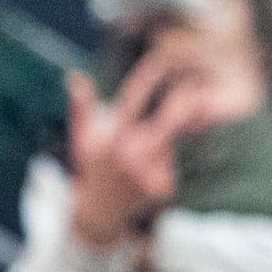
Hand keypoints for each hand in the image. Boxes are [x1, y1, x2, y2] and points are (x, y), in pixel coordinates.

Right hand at [62, 65, 180, 247]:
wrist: (98, 214)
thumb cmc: (92, 170)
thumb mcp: (82, 140)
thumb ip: (81, 108)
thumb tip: (75, 77)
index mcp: (112, 140)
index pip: (131, 102)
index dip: (146, 78)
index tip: (160, 57)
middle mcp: (130, 156)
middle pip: (166, 120)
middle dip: (182, 100)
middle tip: (196, 81)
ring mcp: (148, 173)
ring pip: (176, 140)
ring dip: (183, 128)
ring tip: (182, 121)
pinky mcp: (164, 187)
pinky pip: (180, 162)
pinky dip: (181, 155)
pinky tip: (173, 158)